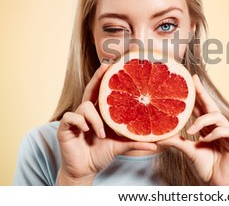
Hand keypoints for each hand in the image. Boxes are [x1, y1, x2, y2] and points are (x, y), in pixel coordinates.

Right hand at [56, 64, 156, 184]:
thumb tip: (157, 144)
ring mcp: (76, 118)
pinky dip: (81, 122)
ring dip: (95, 119)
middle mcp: (88, 112)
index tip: (115, 64)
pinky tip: (88, 131)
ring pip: (84, 106)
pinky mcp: (65, 127)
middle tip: (105, 66)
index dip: (107, 78)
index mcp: (101, 113)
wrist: (85, 170)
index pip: (103, 92)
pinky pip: (71, 117)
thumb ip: (136, 143)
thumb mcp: (121, 146)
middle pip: (91, 88)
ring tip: (101, 134)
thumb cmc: (102, 154)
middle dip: (98, 76)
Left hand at [157, 75, 228, 184]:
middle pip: (211, 106)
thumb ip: (178, 142)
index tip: (191, 80)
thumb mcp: (190, 152)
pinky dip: (217, 133)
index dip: (197, 94)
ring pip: (218, 117)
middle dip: (202, 93)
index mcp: (208, 127)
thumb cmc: (207, 167)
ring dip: (203, 121)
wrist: (218, 183)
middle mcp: (219, 127)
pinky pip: (228, 131)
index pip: (202, 107)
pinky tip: (207, 138)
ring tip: (191, 131)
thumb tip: (159, 137)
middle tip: (194, 81)